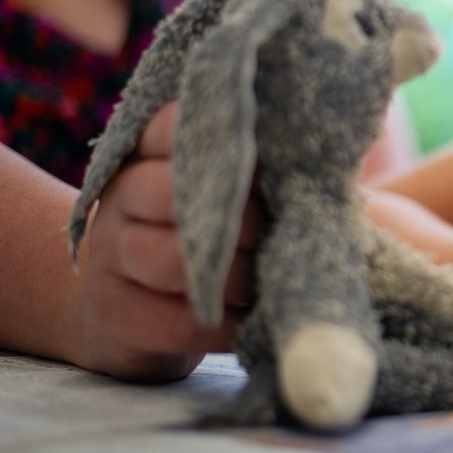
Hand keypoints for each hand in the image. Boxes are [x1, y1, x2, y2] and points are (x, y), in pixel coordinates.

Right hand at [73, 103, 259, 380]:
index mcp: (150, 151)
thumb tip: (339, 167)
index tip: (271, 164)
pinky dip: (232, 326)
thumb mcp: (223, 190)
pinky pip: (183, 322)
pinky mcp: (118, 317)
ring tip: (273, 280)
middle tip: (282, 233)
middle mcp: (123, 196)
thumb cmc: (207, 234)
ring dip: (243, 276)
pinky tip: (256, 320)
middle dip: (247, 219)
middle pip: (177, 194)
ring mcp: (112, 257)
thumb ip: (261, 169)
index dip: (229, 144)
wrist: (128, 309)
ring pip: (180, 263)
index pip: (175, 126)